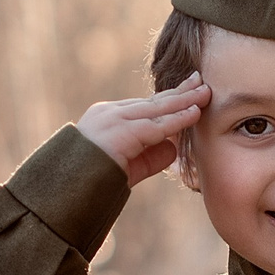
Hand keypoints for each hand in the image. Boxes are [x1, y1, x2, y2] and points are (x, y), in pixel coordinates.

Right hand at [76, 75, 209, 185]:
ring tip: (205, 94)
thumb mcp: (130, 166)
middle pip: (153, 100)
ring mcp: (112, 120)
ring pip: (156, 108)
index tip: (189, 89)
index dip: (170, 98)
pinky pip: (155, 125)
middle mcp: (110, 113)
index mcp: (108, 117)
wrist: (69, 192)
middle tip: (201, 81)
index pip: (146, 105)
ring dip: (183, 101)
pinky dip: (177, 119)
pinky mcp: (119, 133)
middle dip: (180, 92)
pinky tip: (194, 114)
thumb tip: (174, 147)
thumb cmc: (96, 182)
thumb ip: (150, 156)